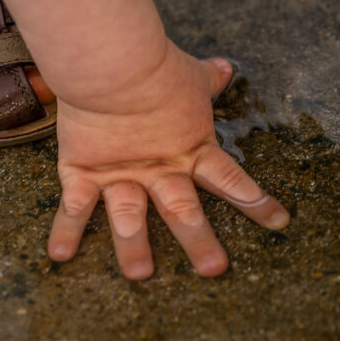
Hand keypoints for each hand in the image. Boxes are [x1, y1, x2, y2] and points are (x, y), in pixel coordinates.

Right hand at [46, 46, 289, 278]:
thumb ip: (208, 78)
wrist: (114, 65)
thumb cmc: (157, 67)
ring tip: (139, 275)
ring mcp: (121, 174)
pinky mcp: (83, 171)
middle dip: (200, 242)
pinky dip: (66, 230)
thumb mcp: (191, 75)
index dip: (257, 202)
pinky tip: (59, 256)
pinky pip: (74, 206)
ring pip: (130, 219)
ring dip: (133, 249)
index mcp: (190, 149)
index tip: (280, 223)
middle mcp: (159, 169)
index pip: (231, 180)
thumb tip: (226, 67)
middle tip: (213, 270)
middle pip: (183, 213)